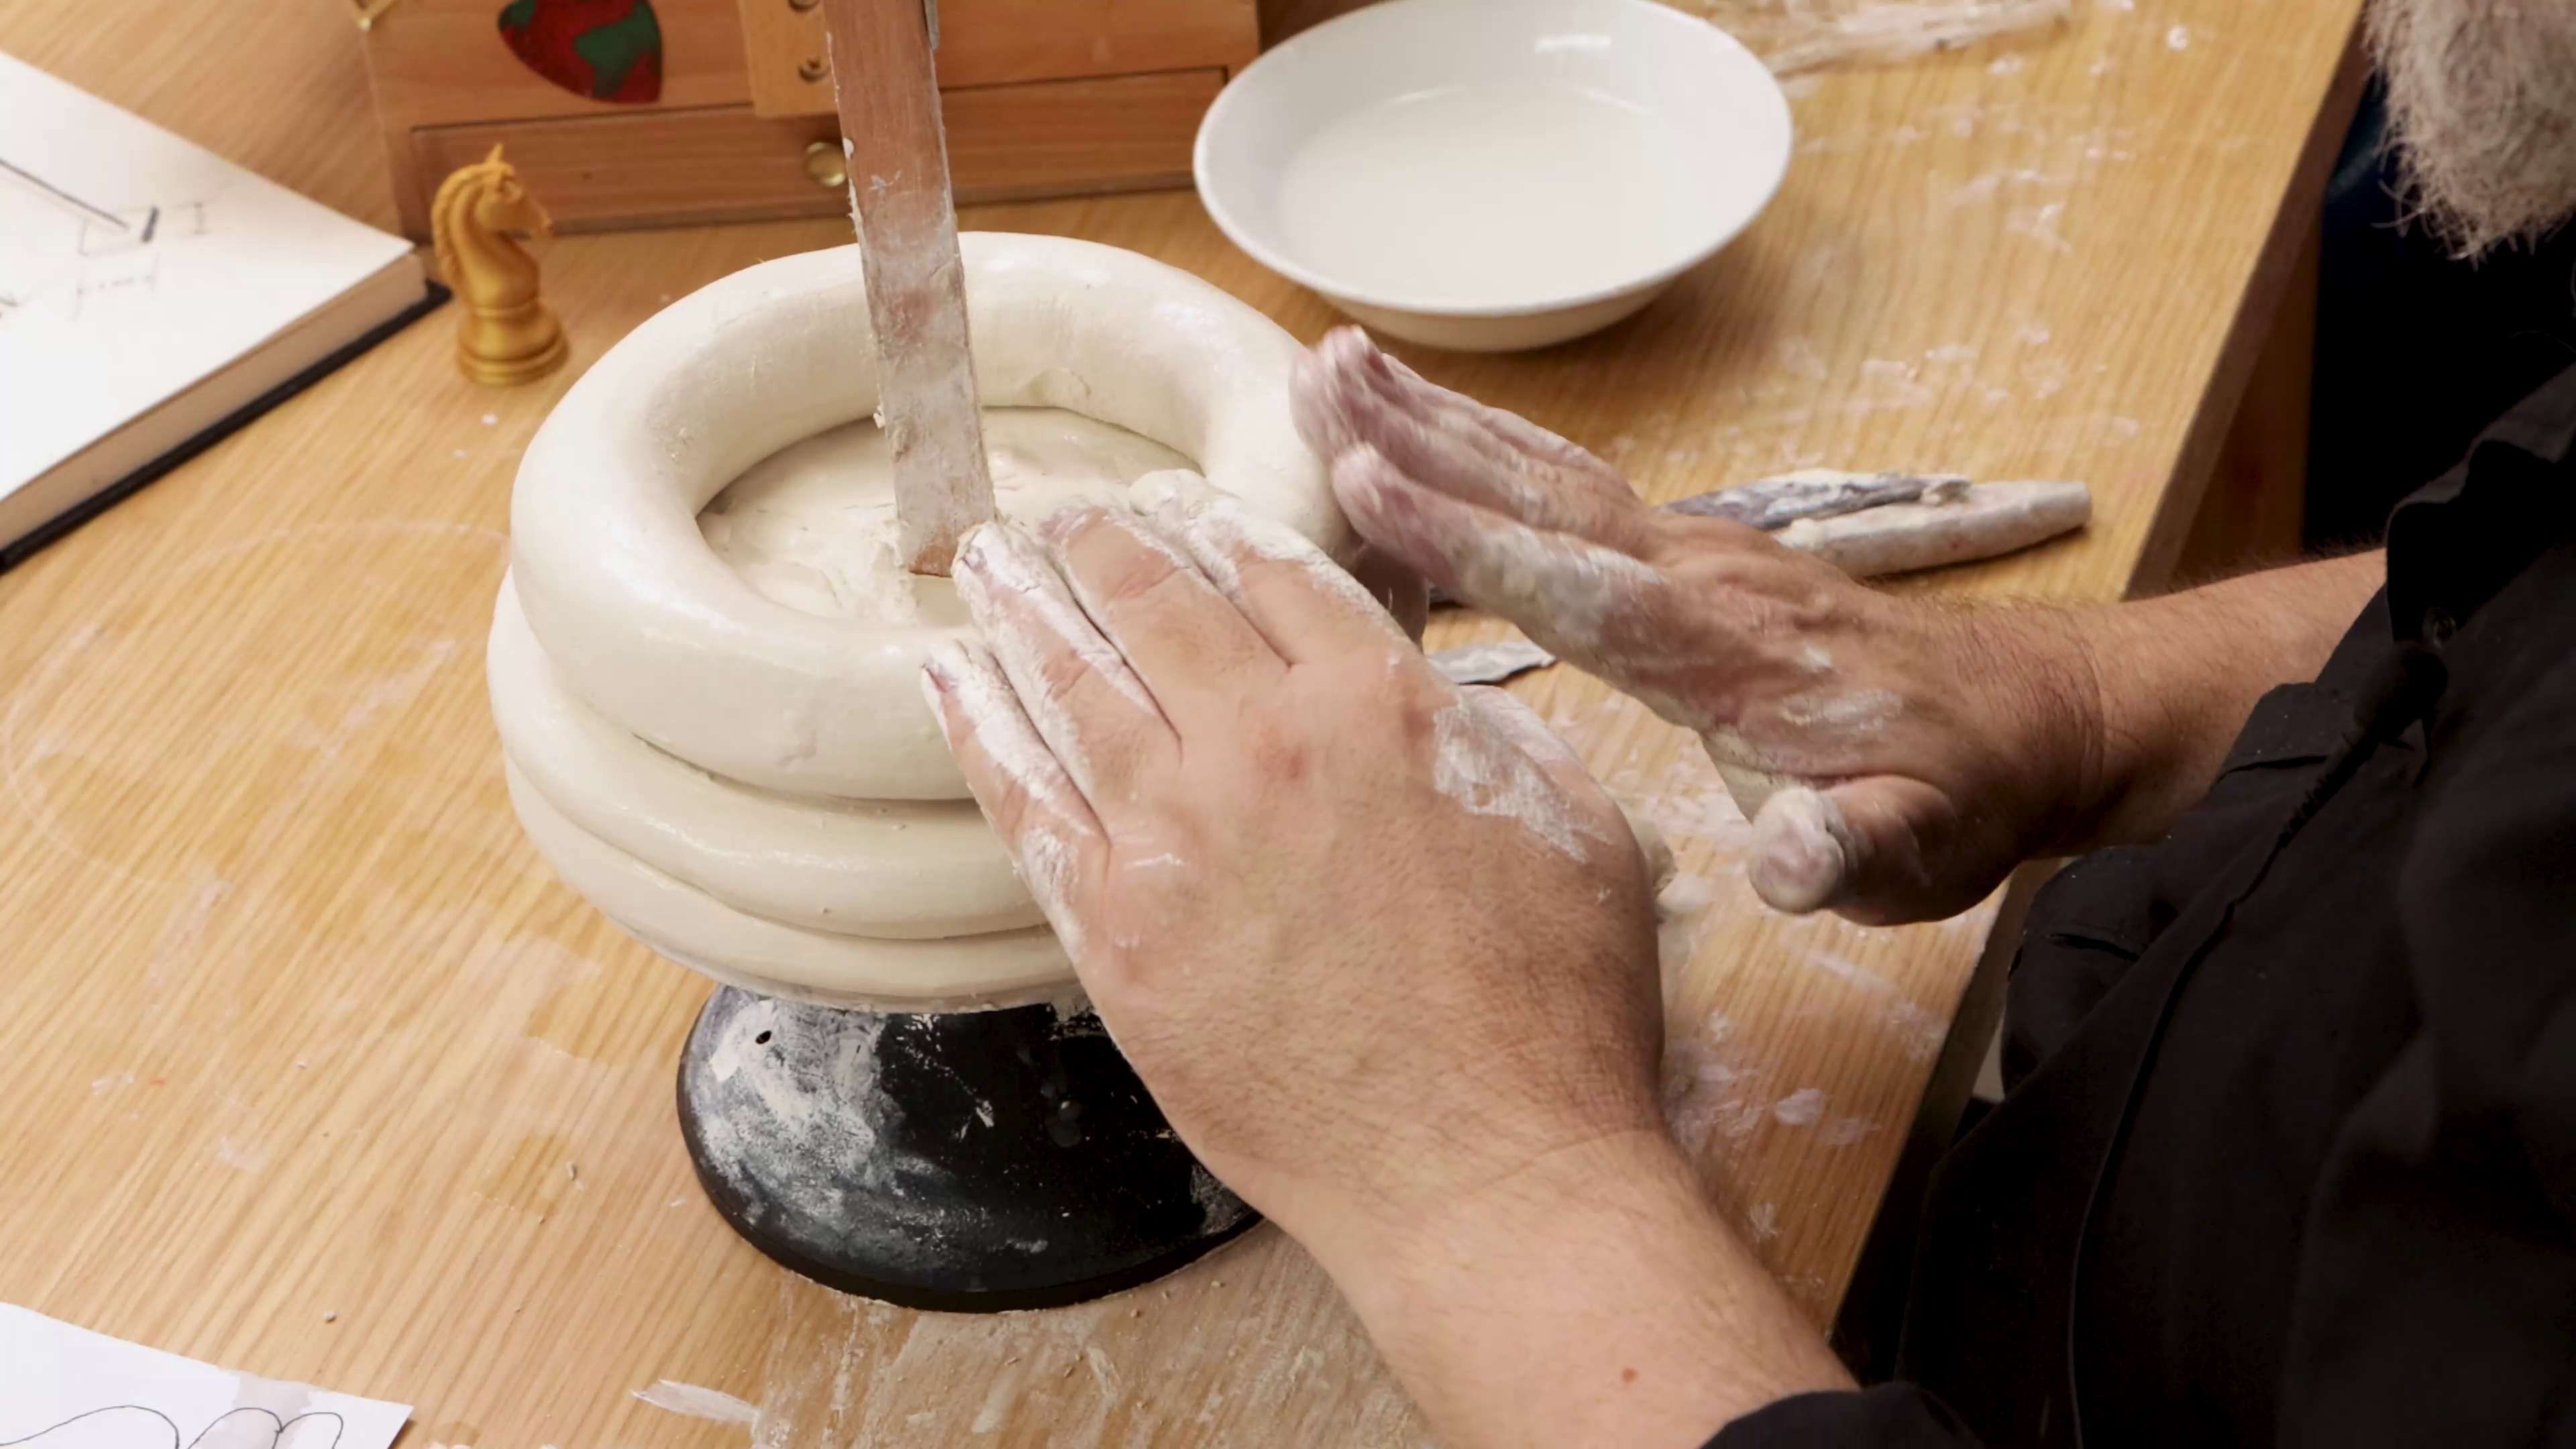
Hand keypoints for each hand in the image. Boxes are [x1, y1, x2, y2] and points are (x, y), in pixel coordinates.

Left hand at [921, 491, 1848, 1442]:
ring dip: (1025, 607)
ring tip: (988, 560)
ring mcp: (1179, 839)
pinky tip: (949, 679)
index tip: (1177, 506)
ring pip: (1079, 685)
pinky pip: (1027, 804)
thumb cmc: (1553, 1014)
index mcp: (1381, 704)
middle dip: (1104, 545)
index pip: (1275, 574)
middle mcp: (1266, 746)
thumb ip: (1478, 731)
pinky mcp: (1119, 935)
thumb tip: (1417, 689)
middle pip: (1160, 607)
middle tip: (1066, 514)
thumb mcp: (1570, 819)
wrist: (1487, 1172)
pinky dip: (982, 729)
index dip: (1216, 528)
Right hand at [1293, 327, 2106, 923]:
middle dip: (1421, 436)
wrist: (2031, 719)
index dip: (1469, 540)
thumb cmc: (1958, 793)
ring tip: (1338, 362)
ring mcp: (1696, 553)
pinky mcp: (1688, 556)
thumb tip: (1792, 859)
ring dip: (1439, 419)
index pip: (1579, 585)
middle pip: (1540, 495)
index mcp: (1729, 648)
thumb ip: (1854, 850)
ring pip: (1546, 475)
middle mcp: (1702, 576)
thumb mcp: (1920, 848)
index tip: (1367, 479)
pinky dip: (1486, 450)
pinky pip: (1566, 491)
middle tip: (1316, 369)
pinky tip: (1427, 432)